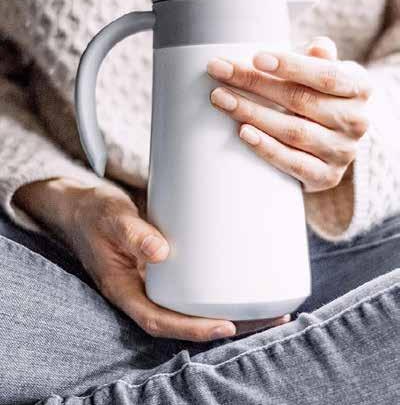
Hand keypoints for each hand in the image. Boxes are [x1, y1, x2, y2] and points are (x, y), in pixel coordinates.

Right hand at [14, 179, 288, 340]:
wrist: (84, 208)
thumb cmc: (94, 215)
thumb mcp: (109, 219)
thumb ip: (132, 233)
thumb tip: (162, 252)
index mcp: (125, 290)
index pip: (158, 321)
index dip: (191, 330)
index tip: (226, 327)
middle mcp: (144, 290)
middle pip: (187, 320)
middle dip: (229, 325)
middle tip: (271, 316)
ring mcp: (157, 279)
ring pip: (196, 304)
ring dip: (234, 309)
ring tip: (272, 304)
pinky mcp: (168, 264)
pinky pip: (195, 282)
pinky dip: (221, 285)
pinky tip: (247, 277)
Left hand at [207, 37, 371, 191]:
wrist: (329, 145)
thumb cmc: (318, 99)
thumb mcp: (323, 74)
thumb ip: (318, 58)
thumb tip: (317, 47)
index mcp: (359, 88)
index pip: (325, 75)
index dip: (291, 66)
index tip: (256, 58)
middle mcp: (356, 121)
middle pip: (300, 100)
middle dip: (254, 84)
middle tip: (219, 72)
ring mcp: (341, 152)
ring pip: (292, 131)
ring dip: (252, 113)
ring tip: (221, 99)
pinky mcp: (325, 177)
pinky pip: (292, 163)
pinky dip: (266, 147)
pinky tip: (243, 132)